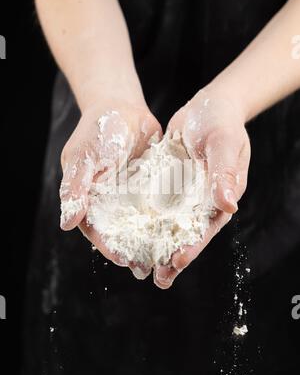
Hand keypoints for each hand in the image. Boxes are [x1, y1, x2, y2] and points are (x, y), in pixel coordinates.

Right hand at [59, 103, 161, 276]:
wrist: (124, 106)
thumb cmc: (98, 129)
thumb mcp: (83, 158)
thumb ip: (75, 190)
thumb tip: (68, 224)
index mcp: (88, 198)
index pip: (97, 229)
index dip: (108, 246)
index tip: (123, 260)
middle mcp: (109, 201)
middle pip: (119, 232)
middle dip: (132, 250)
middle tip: (146, 268)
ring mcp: (130, 195)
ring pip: (139, 224)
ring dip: (149, 241)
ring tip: (164, 258)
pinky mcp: (149, 186)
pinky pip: (157, 206)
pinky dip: (164, 220)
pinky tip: (178, 231)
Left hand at [153, 87, 250, 288]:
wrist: (209, 105)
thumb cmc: (222, 122)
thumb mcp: (225, 143)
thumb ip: (225, 172)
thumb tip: (229, 204)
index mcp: (220, 196)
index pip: (206, 227)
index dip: (193, 245)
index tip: (178, 261)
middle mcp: (202, 200)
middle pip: (186, 233)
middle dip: (173, 255)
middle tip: (159, 279)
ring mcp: (184, 193)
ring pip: (168, 223)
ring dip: (156, 243)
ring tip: (141, 265)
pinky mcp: (169, 183)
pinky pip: (155, 203)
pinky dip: (145, 219)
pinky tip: (129, 231)